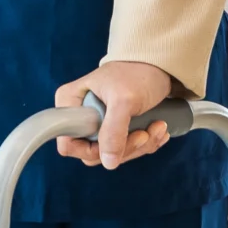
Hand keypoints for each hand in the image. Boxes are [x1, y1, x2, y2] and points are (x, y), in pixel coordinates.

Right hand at [54, 61, 178, 168]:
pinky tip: (158, 129)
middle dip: (125, 148)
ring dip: (141, 145)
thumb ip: (113, 131)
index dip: (92, 150)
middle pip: (94, 153)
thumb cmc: (137, 73)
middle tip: (144, 133)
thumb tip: (108, 162)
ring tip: (158, 126)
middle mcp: (79, 115)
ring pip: (113, 154)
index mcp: (70, 103)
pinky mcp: (114, 128)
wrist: (159, 65)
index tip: (118, 139)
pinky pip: (126, 149)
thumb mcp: (124, 101)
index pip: (68, 143)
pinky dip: (146, 143)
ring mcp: (96, 123)